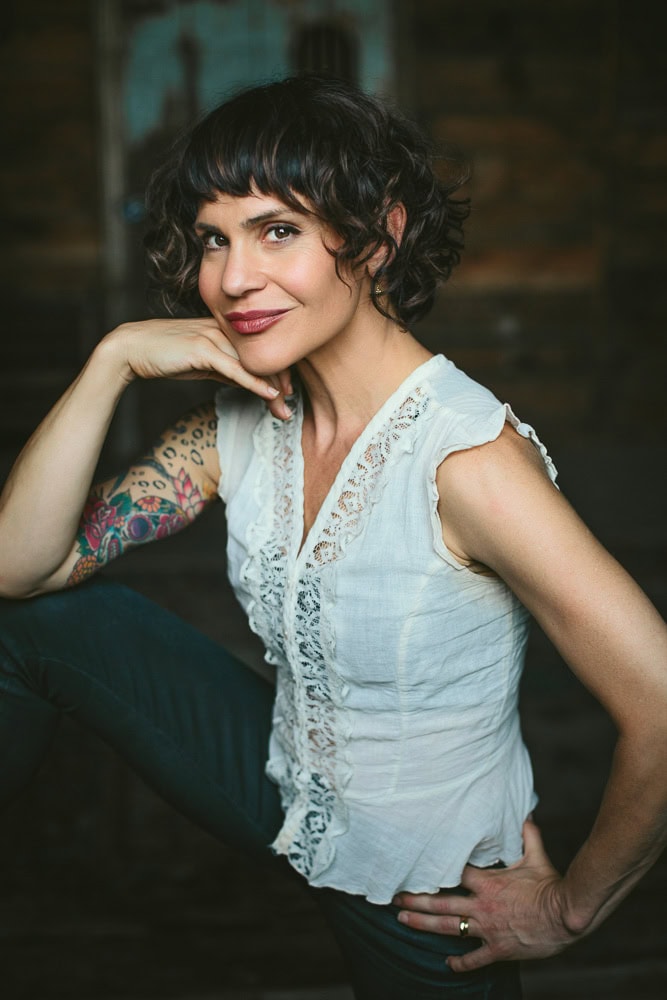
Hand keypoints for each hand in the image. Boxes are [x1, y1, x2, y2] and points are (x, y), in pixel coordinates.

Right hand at [105, 317, 292, 419]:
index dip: (277, 370)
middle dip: (280, 383)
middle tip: (288, 408)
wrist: (132, 349)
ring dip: (271, 388)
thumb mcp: (202, 363)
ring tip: (283, 409)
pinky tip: (269, 394)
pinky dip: (255, 382)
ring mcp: (213, 336)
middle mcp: (223, 328)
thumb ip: (225, 368)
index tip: (286, 393)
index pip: (260, 348)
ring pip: (253, 362)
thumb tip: (247, 381)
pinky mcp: (202, 347)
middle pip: (262, 354)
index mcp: (224, 329)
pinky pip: (236, 367)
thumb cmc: (165, 355)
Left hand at [393, 821, 577, 971]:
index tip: (415, 863)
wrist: (565, 918)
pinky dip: (460, 963)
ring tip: (402, 921)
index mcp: (488, 882)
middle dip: (415, 899)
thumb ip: (527, 834)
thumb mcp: (537, 857)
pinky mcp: (497, 949)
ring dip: (423, 925)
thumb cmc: (551, 886)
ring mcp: (487, 929)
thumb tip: (526, 812)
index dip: (435, 867)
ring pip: (448, 928)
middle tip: (394, 897)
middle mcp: (482, 906)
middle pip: (441, 902)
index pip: (454, 871)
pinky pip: (474, 959)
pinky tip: (447, 964)